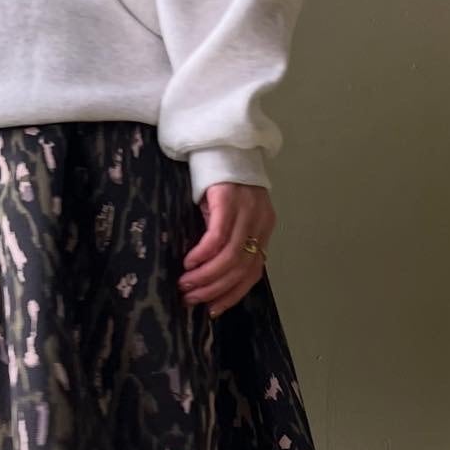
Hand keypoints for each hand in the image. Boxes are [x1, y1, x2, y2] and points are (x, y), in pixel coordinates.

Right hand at [179, 182, 275, 316]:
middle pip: (241, 269)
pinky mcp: (229, 200)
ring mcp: (247, 211)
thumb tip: (209, 273)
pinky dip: (203, 255)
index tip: (212, 310)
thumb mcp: (231, 214)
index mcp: (264, 228)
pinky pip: (218, 237)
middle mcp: (261, 222)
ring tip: (185, 285)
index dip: (232, 295)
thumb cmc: (222, 179)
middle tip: (191, 299)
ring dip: (205, 277)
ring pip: (230, 257)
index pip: (253, 273)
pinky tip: (189, 263)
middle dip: (214, 290)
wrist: (221, 139)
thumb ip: (228, 239)